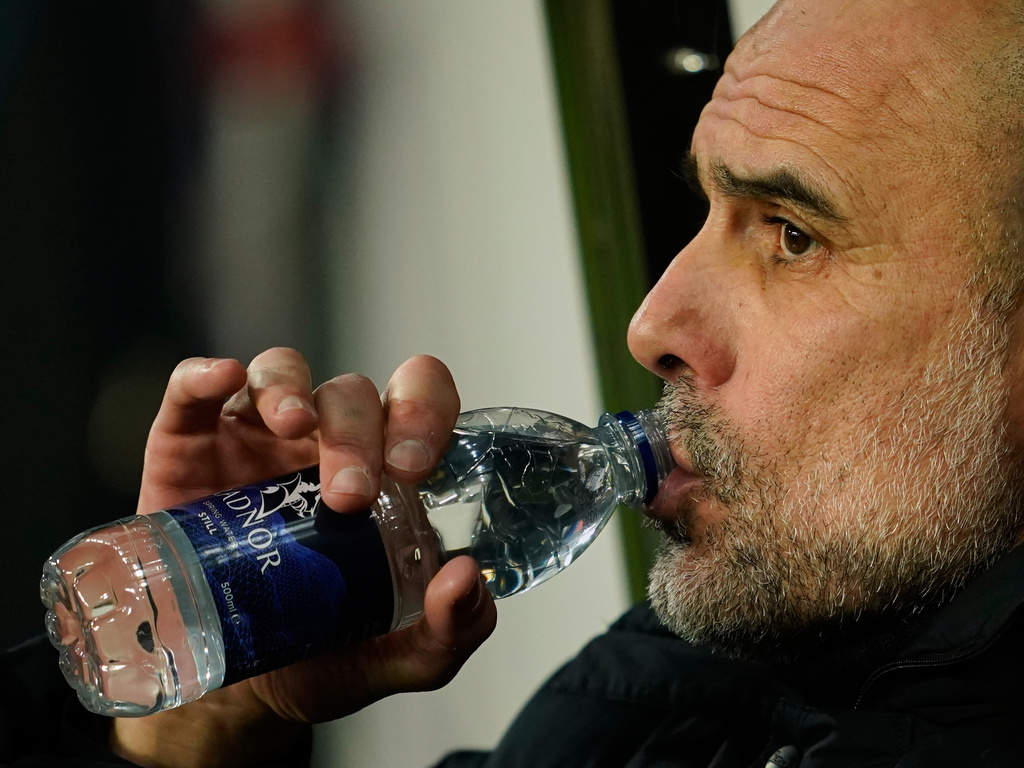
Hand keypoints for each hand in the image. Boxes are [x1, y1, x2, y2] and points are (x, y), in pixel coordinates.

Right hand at [112, 349, 496, 767]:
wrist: (238, 695)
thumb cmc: (329, 653)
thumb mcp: (407, 656)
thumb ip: (455, 626)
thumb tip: (466, 575)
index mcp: (387, 470)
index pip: (419, 401)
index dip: (423, 412)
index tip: (414, 465)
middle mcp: (327, 441)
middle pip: (351, 394)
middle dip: (357, 434)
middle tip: (351, 495)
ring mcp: (257, 438)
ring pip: (282, 374)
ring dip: (291, 391)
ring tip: (293, 427)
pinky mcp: (191, 448)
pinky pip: (194, 394)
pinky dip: (205, 377)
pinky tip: (222, 380)